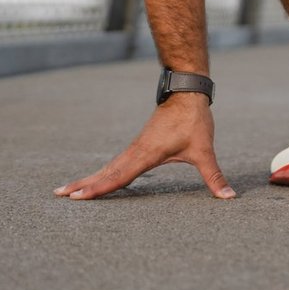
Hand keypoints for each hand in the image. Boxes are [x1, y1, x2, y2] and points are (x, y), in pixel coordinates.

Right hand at [54, 92, 235, 200]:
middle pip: (106, 172)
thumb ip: (214, 176)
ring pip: (109, 167)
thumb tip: (228, 198)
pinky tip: (97, 180)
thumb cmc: (194, 120)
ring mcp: (136, 148)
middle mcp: (136, 151)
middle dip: (84, 184)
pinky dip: (103, 172)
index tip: (78, 197)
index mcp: (147, 154)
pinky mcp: (139, 145)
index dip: (99, 188)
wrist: (187, 91)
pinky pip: (117, 163)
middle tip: (59, 194)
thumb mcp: (205, 150)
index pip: (119, 176)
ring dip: (89, 178)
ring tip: (68, 190)